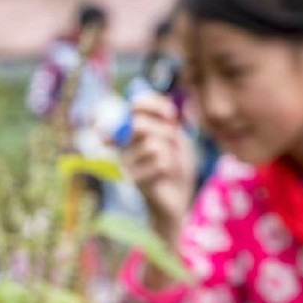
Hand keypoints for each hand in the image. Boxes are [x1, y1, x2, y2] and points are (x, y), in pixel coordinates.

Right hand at [121, 93, 195, 244]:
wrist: (178, 197)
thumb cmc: (178, 165)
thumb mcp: (177, 137)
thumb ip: (167, 122)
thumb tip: (163, 112)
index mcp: (134, 128)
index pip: (135, 106)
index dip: (154, 105)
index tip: (172, 116)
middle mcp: (124, 143)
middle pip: (139, 123)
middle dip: (165, 132)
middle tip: (174, 142)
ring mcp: (125, 161)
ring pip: (153, 144)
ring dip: (171, 153)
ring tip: (169, 164)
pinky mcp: (133, 178)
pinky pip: (160, 163)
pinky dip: (171, 168)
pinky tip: (165, 177)